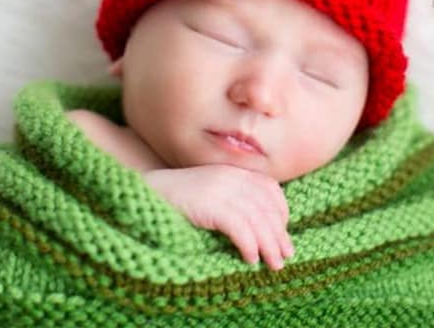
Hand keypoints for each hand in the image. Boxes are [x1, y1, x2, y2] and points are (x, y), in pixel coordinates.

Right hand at [143, 164, 294, 270]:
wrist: (148, 191)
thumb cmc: (181, 197)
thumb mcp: (213, 189)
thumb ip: (234, 197)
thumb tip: (259, 223)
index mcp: (235, 171)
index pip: (270, 189)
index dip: (281, 212)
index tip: (283, 233)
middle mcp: (232, 177)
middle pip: (266, 207)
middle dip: (279, 234)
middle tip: (285, 255)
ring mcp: (221, 189)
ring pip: (256, 219)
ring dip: (268, 244)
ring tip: (273, 263)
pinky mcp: (209, 205)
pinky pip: (239, 227)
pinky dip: (249, 244)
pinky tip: (250, 258)